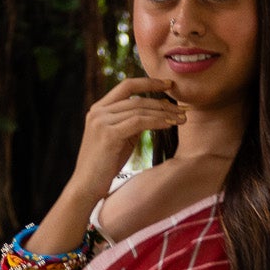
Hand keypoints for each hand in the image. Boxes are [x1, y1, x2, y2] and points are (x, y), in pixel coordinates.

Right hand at [69, 76, 187, 200]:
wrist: (86, 187)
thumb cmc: (104, 167)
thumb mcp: (119, 139)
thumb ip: (130, 124)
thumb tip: (153, 114)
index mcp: (99, 109)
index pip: (126, 87)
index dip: (148, 82)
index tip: (168, 84)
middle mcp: (98, 111)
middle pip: (137, 99)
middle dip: (162, 103)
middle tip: (183, 108)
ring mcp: (102, 121)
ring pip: (139, 109)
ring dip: (164, 113)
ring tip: (181, 119)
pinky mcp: (108, 134)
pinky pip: (138, 122)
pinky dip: (156, 122)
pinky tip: (169, 125)